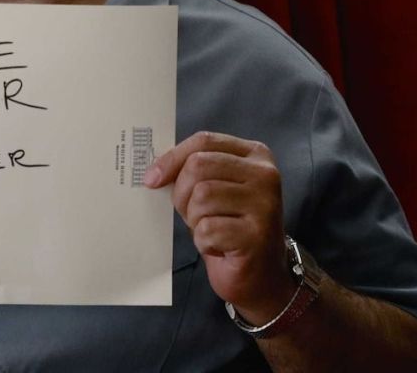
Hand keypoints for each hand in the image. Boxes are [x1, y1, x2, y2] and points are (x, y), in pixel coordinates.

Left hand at [144, 131, 294, 324]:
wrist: (260, 276)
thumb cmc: (230, 227)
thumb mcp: (214, 189)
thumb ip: (194, 172)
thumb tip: (153, 171)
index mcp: (254, 154)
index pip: (204, 141)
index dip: (172, 158)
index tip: (151, 178)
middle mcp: (265, 174)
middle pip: (199, 166)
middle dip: (182, 193)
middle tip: (191, 215)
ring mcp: (265, 204)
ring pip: (201, 196)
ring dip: (195, 220)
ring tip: (211, 231)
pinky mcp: (257, 234)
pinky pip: (207, 229)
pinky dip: (204, 242)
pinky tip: (219, 247)